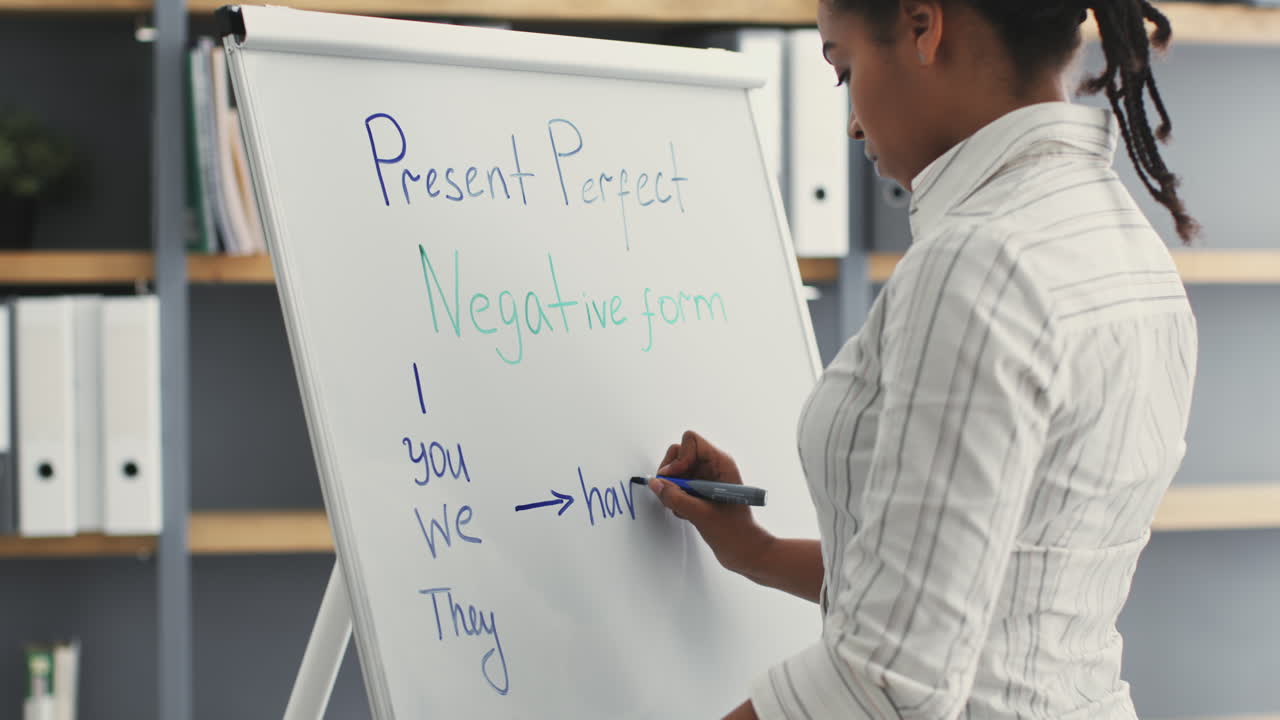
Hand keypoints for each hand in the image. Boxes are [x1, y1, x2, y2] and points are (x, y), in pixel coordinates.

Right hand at [649, 430, 774, 576]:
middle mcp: (714, 467)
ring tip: (681, 507)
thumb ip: (676, 497)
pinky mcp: (701, 492)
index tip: (677, 479)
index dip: (679, 458)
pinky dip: (675, 497)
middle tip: (671, 493)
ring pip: (677, 470)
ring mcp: (706, 479)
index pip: (691, 441)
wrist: (744, 551)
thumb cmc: (735, 532)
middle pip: (680, 453)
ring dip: (672, 488)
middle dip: (671, 473)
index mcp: (721, 464)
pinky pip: (679, 485)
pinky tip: (685, 512)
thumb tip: (655, 483)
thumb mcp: (702, 514)